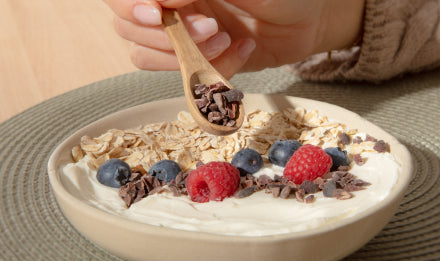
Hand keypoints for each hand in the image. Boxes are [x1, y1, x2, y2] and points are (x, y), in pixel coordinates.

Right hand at [103, 0, 363, 78]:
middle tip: (210, 27)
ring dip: (183, 54)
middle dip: (164, 33)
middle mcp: (172, 2)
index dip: (132, 3)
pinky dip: (209, 70)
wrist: (314, 19)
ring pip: (143, 51)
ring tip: (226, 40)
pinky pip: (181, 74)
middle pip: (125, 21)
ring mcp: (182, 32)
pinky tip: (241, 51)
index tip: (160, 10)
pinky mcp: (198, 59)